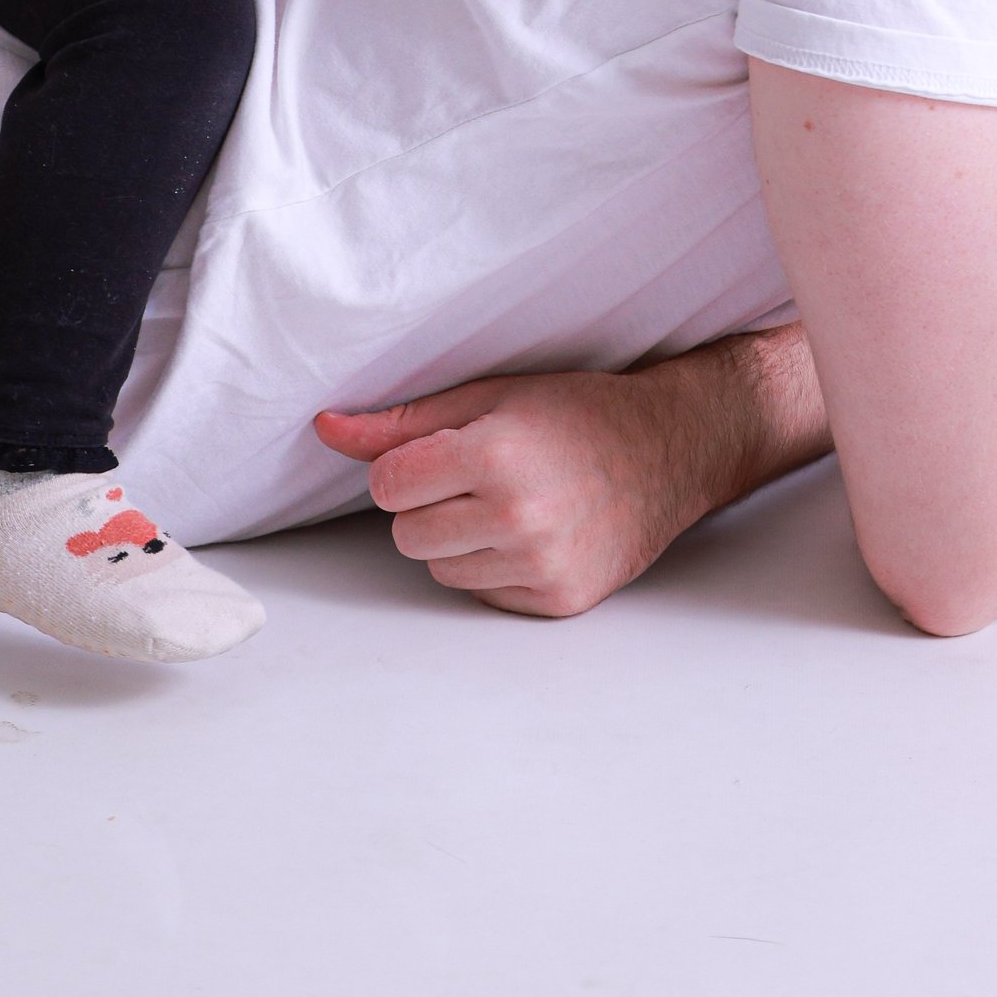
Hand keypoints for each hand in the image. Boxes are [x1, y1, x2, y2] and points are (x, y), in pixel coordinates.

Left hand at [315, 330, 828, 618]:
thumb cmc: (578, 414)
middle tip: (479, 476)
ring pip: (438, 570)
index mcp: (494, 454)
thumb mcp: (492, 396)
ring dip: (458, 541)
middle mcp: (517, 516)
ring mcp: (540, 565)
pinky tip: (534, 534)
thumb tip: (327, 428)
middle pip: (405, 534)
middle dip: (429, 505)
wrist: (669, 451)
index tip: (443, 452)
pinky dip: (494, 568)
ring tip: (509, 503)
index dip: (406, 467)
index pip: (387, 485)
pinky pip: (482, 594)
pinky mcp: (557, 600)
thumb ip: (403, 420)